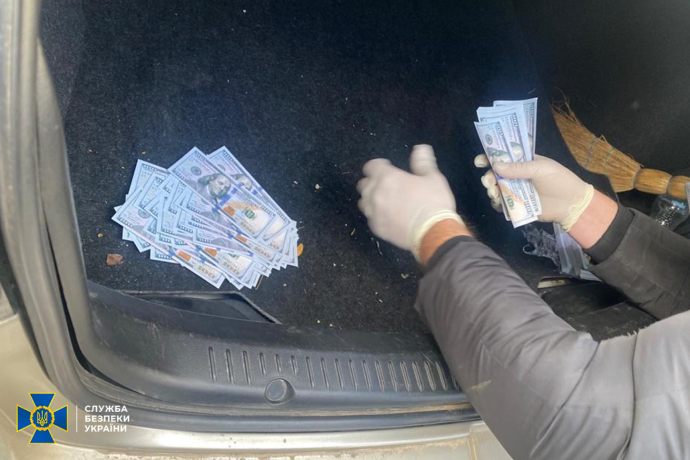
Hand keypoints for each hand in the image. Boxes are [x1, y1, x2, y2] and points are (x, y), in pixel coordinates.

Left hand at [358, 144, 463, 257]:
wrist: (433, 232)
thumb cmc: (434, 202)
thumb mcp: (432, 178)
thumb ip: (422, 162)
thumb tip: (420, 148)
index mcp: (387, 177)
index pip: (370, 166)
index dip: (378, 165)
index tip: (387, 167)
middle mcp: (375, 193)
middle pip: (363, 184)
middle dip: (372, 182)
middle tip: (386, 185)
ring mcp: (373, 212)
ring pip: (363, 202)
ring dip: (371, 199)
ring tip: (385, 201)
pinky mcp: (376, 227)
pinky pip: (370, 218)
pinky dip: (376, 215)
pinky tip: (388, 216)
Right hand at [474, 154, 593, 230]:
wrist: (571, 204)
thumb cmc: (559, 181)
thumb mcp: (541, 169)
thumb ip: (518, 168)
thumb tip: (495, 165)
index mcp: (523, 163)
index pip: (502, 158)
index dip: (489, 158)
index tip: (479, 162)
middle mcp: (516, 177)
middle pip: (495, 175)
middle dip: (488, 178)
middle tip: (489, 182)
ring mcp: (516, 192)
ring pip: (496, 190)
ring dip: (492, 191)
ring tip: (495, 194)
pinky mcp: (518, 207)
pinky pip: (503, 206)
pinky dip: (498, 205)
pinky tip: (500, 203)